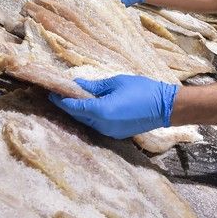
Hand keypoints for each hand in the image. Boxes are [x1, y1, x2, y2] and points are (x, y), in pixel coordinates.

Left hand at [49, 75, 177, 138]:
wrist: (165, 107)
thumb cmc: (142, 90)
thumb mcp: (116, 83)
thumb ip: (94, 86)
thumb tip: (77, 84)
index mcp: (101, 111)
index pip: (74, 106)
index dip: (61, 99)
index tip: (51, 92)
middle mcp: (102, 125)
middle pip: (78, 116)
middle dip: (68, 106)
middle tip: (58, 94)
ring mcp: (109, 132)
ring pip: (87, 122)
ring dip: (79, 112)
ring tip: (71, 100)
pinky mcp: (116, 134)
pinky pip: (97, 125)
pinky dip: (90, 117)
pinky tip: (88, 108)